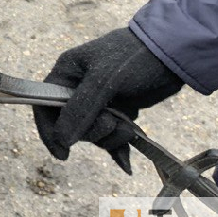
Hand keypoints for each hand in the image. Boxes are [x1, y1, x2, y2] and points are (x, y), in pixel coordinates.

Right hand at [33, 27, 183, 172]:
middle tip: (111, 123)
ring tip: (128, 128)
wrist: (173, 54)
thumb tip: (62, 140)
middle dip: (92, 132)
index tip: (63, 152)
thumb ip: (80, 110)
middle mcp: (78, 88)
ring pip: (93, 134)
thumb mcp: (103, 80)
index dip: (49, 131)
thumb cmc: (133, 57)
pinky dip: (118, 148)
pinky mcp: (118, 111)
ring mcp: (99, 102)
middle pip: (71, 126)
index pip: (44, 106)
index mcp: (67, 73)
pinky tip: (127, 163)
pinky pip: (110, 137)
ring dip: (110, 138)